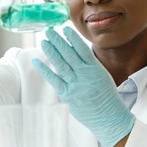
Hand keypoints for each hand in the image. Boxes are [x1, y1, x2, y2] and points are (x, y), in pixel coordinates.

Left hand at [32, 26, 135, 146]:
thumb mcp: (102, 76)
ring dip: (51, 51)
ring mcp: (75, 85)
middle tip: (49, 30)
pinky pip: (54, 80)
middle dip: (58, 41)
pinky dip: (45, 70)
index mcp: (95, 69)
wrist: (109, 118)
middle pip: (69, 54)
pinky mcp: (67, 95)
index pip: (82, 49)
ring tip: (43, 41)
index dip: (72, 38)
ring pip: (61, 65)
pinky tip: (37, 61)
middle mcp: (85, 75)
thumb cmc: (106, 97)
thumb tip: (75, 52)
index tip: (64, 28)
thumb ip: (89, 65)